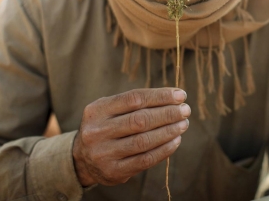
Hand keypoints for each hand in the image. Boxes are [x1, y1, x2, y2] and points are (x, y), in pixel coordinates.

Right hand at [73, 88, 189, 186]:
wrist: (83, 159)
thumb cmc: (106, 127)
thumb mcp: (109, 110)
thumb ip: (135, 103)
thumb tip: (173, 98)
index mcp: (97, 110)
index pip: (134, 99)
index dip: (160, 96)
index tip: (180, 95)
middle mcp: (97, 131)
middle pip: (140, 120)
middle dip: (167, 113)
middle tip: (185, 110)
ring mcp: (104, 153)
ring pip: (144, 141)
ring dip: (169, 131)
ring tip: (183, 124)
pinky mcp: (114, 171)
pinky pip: (145, 160)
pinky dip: (164, 149)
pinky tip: (176, 140)